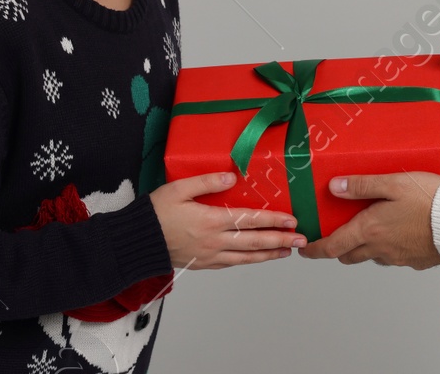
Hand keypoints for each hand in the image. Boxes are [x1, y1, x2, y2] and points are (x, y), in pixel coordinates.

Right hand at [149, 171, 304, 268]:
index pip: (250, 220)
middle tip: (301, 240)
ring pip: (246, 258)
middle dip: (280, 240)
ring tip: (287, 251)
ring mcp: (210, 255)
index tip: (291, 220)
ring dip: (269, 254)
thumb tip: (233, 176)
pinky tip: (258, 258)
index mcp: (211, 220)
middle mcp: (215, 241)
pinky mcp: (204, 263)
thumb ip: (207, 181)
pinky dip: (249, 261)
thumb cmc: (156, 212)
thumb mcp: (180, 188)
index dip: (273, 220)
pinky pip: (232, 263)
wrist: (138, 242)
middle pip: (254, 242)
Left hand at [297, 172, 439, 268]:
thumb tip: (334, 187)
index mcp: (370, 230)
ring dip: (363, 246)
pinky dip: (387, 246)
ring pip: (371, 256)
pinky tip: (397, 230)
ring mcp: (398, 258)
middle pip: (349, 255)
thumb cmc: (429, 199)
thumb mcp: (393, 182)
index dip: (315, 250)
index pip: (333, 246)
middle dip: (338, 247)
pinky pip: (392, 256)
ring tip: (369, 226)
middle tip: (335, 233)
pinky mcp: (415, 261)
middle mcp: (380, 249)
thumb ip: (362, 185)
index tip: (304, 249)